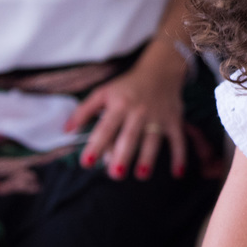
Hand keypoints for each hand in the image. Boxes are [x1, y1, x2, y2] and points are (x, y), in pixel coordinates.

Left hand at [65, 61, 186, 179]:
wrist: (160, 71)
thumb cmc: (127, 86)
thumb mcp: (103, 92)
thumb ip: (84, 111)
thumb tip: (66, 131)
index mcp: (119, 105)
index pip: (105, 127)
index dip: (96, 144)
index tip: (87, 162)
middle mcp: (138, 112)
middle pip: (129, 136)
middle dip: (122, 155)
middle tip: (115, 174)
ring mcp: (158, 117)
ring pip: (153, 140)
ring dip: (148, 157)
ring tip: (141, 175)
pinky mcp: (174, 120)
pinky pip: (178, 140)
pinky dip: (180, 156)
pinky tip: (178, 173)